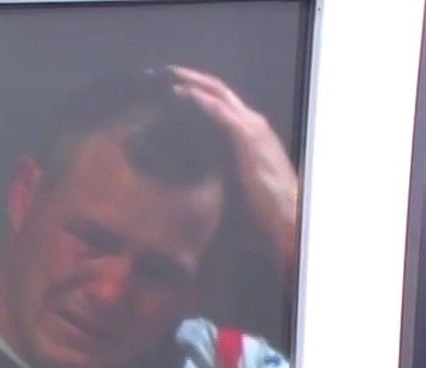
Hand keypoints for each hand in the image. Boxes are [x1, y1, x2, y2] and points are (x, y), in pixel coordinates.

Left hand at [170, 65, 299, 275]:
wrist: (286, 217)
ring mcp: (251, 127)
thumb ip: (215, 165)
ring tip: (163, 76)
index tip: (165, 84)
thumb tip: (186, 167)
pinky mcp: (248, 138)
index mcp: (248, 130)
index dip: (193, 89)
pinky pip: (222, 113)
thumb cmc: (259, 205)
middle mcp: (251, 122)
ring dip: (189, 82)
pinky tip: (181, 94)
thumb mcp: (232, 179)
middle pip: (215, 88)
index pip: (218, 99)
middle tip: (157, 72)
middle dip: (186, 77)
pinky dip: (201, 101)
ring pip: (217, 94)